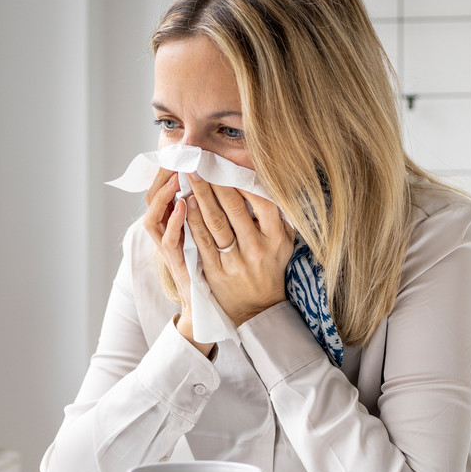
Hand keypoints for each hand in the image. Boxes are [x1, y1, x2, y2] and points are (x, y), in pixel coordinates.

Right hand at [142, 169, 213, 353]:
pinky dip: (174, 222)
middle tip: (175, 157)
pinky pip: (168, 240)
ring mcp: (166, 249)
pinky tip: (184, 206)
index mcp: (171, 222)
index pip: (161, 190)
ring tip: (175, 177)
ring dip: (163, 195)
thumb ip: (211, 208)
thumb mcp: (209, 232)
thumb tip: (225, 178)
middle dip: (162, 176)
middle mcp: (163, 233)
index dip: (167, 171)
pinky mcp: (174, 263)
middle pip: (152, 198)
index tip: (180, 152)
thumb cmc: (212, 266)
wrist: (208, 303)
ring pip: (153, 217)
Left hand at [184, 172, 294, 325]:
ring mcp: (235, 261)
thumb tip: (269, 184)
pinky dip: (192, 220)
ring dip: (201, 196)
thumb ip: (278, 217)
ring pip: (216, 223)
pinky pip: (202, 241)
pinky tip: (185, 203)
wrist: (258, 309)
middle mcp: (257, 249)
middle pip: (235, 209)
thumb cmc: (271, 268)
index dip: (246, 182)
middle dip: (217, 183)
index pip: (263, 203)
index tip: (231, 166)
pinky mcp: (215, 271)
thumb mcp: (285, 244)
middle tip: (203, 162)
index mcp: (276, 239)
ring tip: (191, 176)